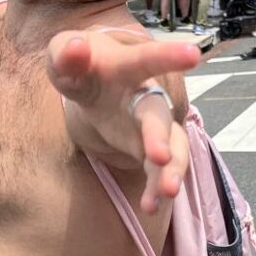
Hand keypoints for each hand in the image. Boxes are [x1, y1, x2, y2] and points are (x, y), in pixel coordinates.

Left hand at [46, 30, 200, 213]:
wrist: (98, 85)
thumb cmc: (82, 67)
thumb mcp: (63, 56)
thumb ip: (66, 54)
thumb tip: (76, 49)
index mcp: (128, 67)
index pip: (146, 59)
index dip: (168, 57)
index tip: (192, 54)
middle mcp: (148, 97)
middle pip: (159, 115)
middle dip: (160, 134)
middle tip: (158, 155)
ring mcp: (154, 126)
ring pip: (173, 147)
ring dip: (171, 170)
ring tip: (166, 192)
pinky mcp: (153, 151)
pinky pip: (161, 171)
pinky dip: (157, 189)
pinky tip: (150, 206)